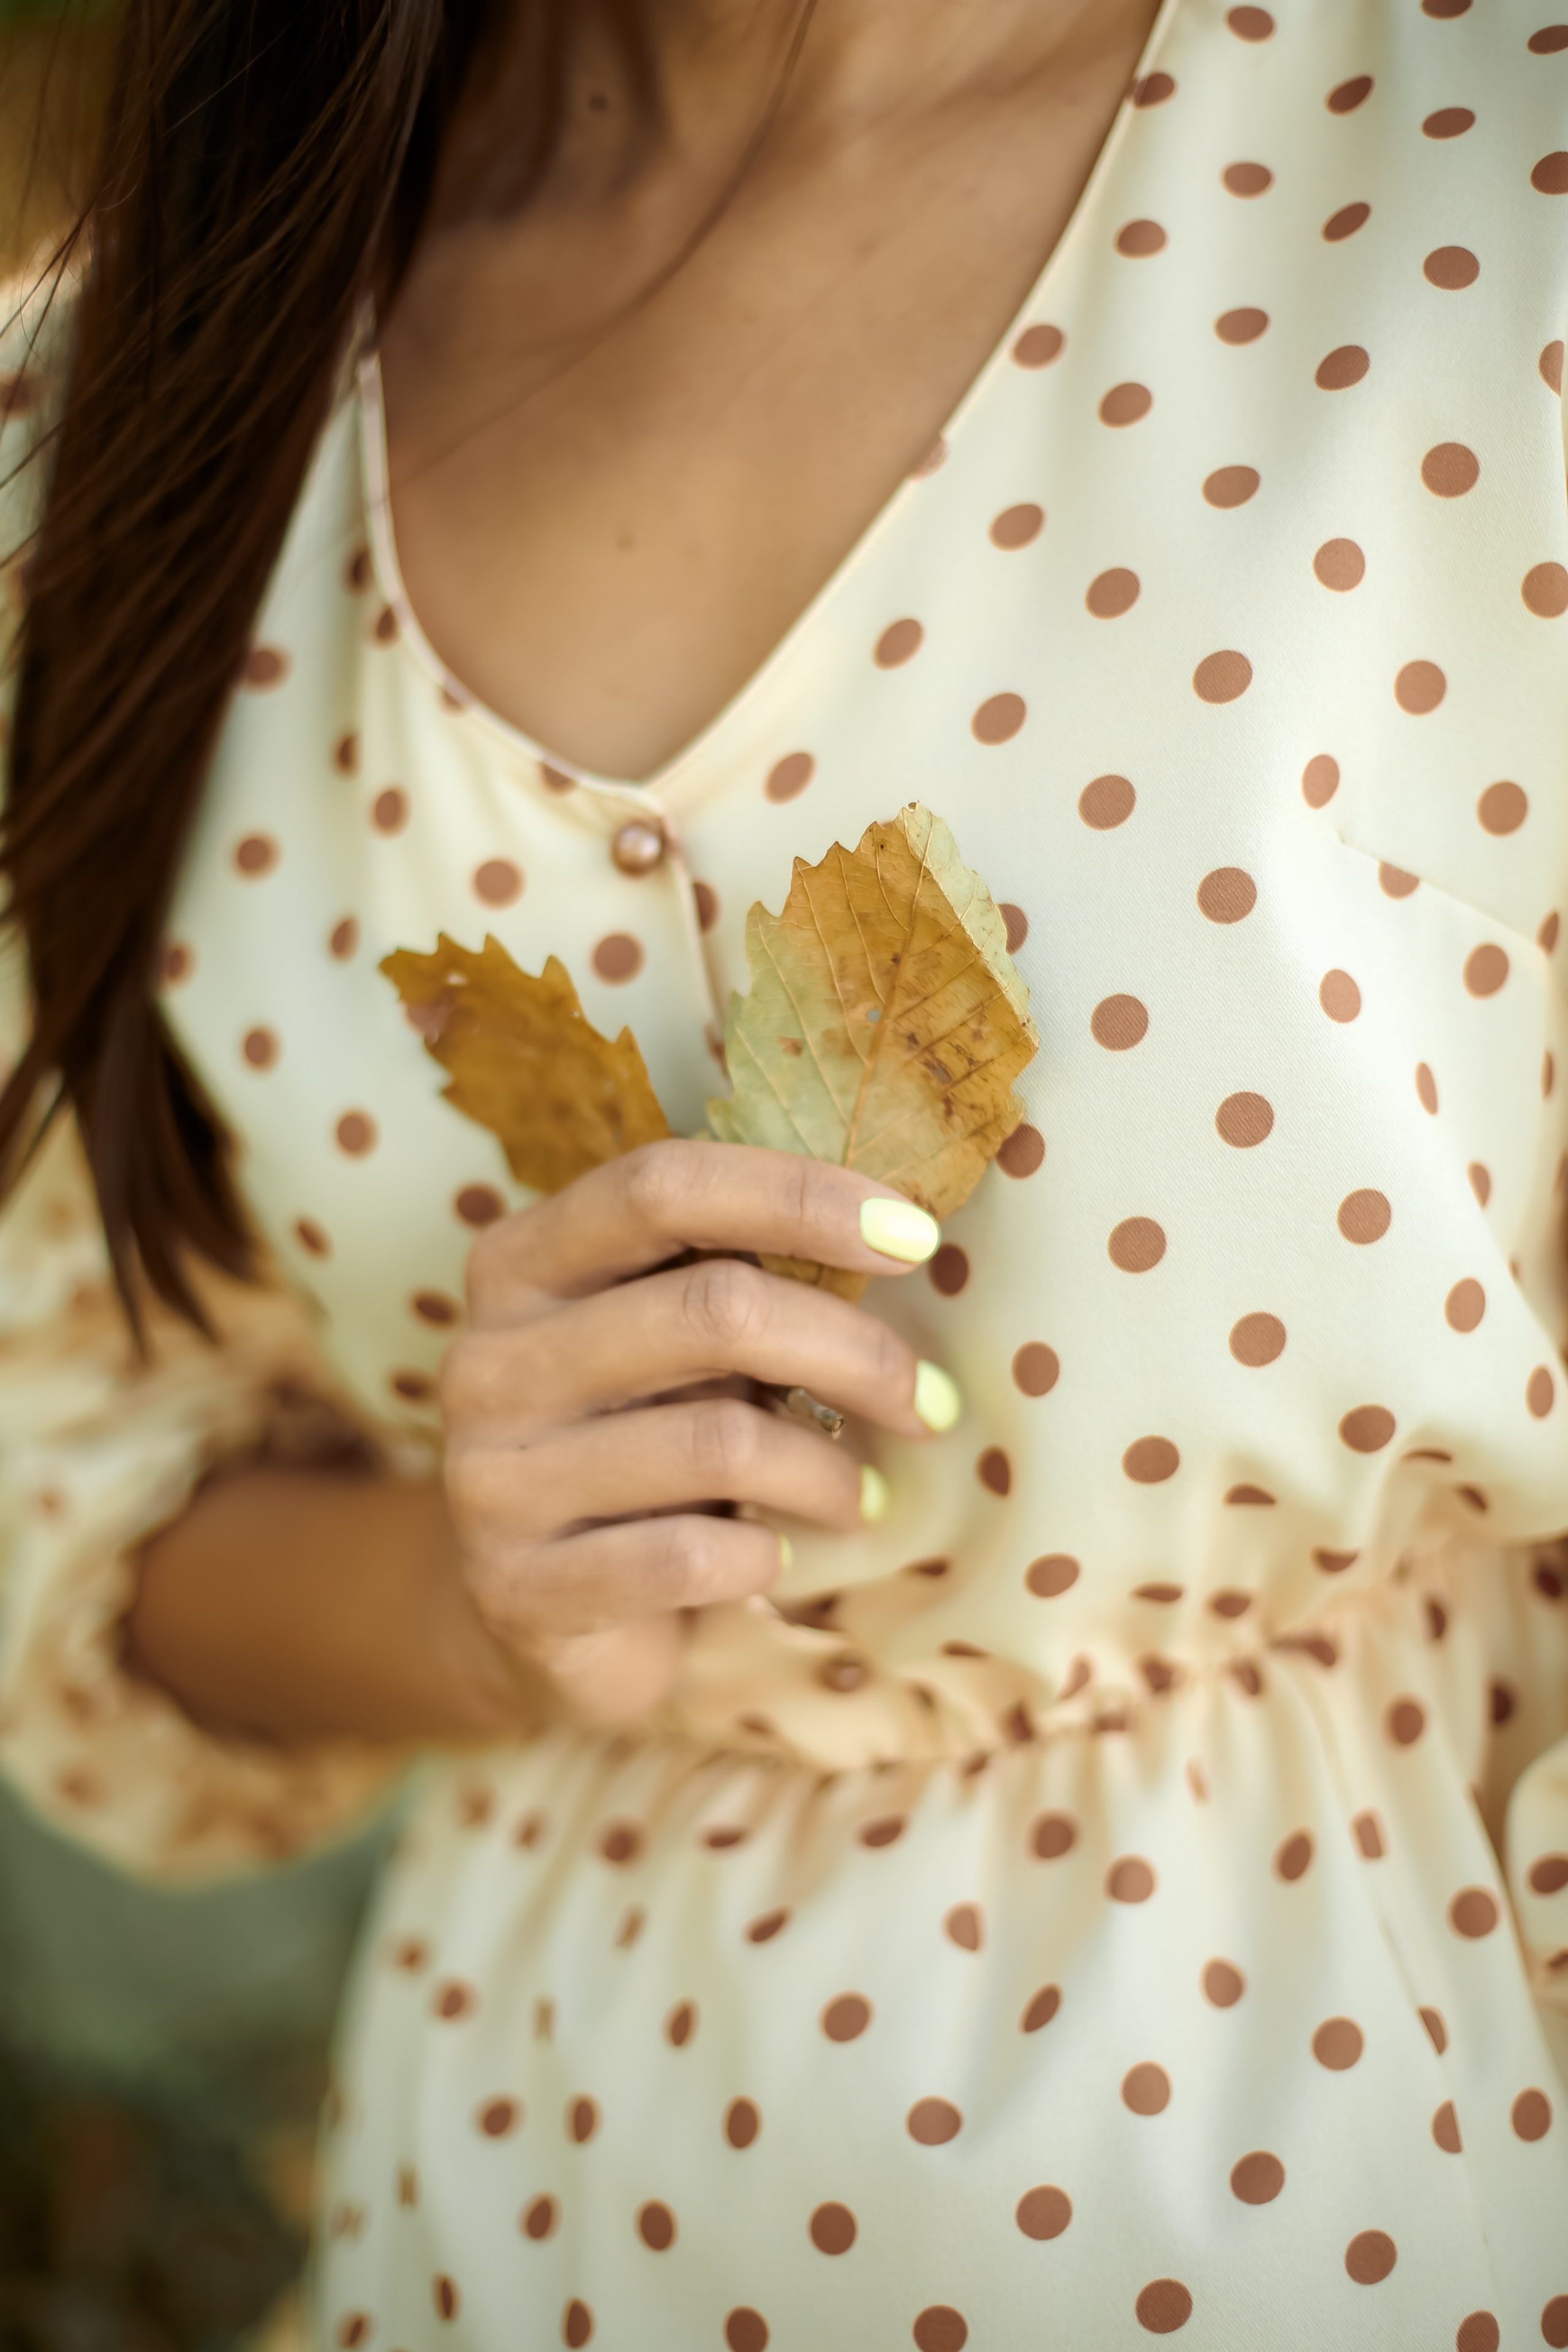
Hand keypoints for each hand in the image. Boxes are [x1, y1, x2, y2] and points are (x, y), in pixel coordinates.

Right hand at [440, 1140, 953, 1724]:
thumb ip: (737, 1281)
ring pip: (718, 1442)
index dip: (798, 1195)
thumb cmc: (637, 1445)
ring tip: (863, 1499)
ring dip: (826, 1473)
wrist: (539, 1615)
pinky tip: (775, 1559)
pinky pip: (688, 1558)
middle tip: (928, 1403)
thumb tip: (901, 1236)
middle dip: (854, 1352)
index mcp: (522, 1262)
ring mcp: (491, 1476)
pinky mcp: (518, 1587)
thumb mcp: (672, 1348)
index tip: (914, 1236)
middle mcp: (489, 1357)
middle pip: (713, 1308)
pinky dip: (761, 1558)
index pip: (663, 1186)